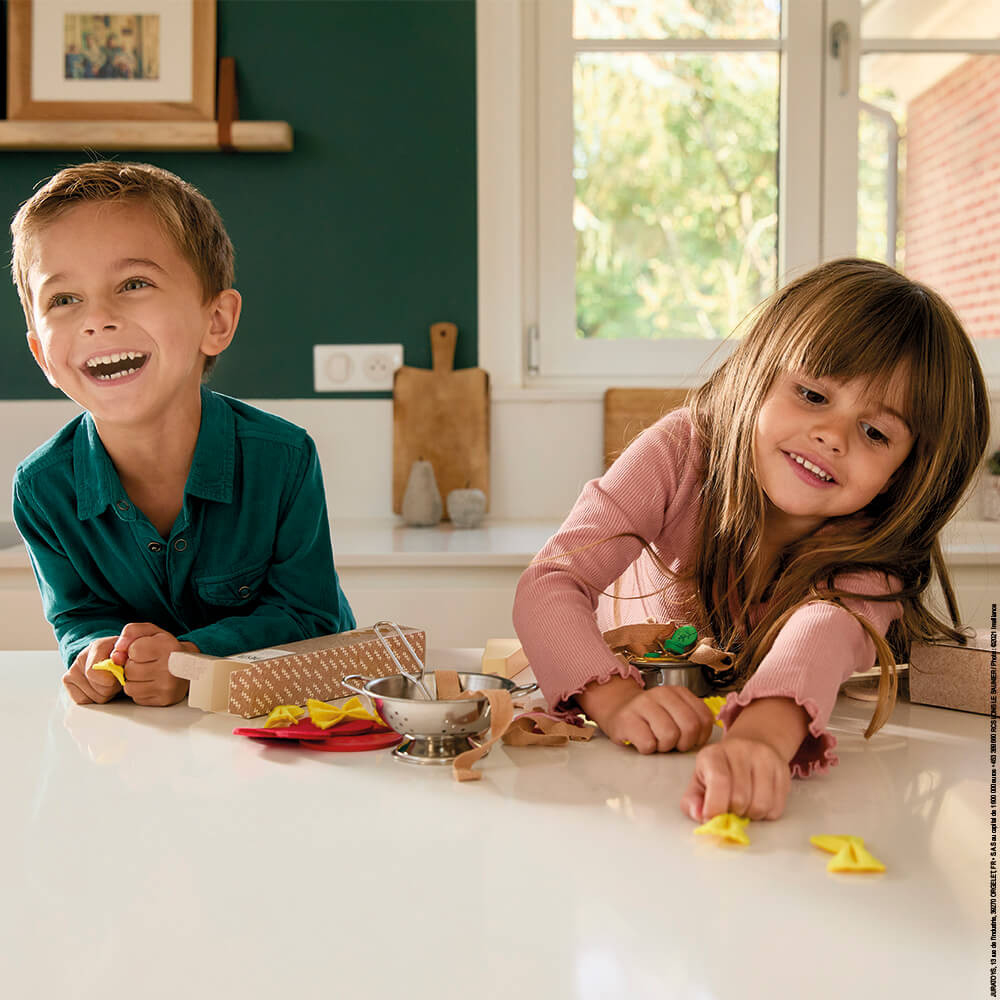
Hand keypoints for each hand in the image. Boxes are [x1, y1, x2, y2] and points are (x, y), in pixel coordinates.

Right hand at [63, 636, 120, 704]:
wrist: (105, 655)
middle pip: (99, 689)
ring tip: (109, 683)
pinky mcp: (67, 682)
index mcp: (98, 647)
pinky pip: (84, 701)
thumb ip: (126, 658)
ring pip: (94, 698)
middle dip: (113, 688)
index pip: (95, 672)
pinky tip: (98, 688)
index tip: (119, 677)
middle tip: (116, 680)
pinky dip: (94, 699)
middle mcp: (81, 657)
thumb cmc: (120, 657)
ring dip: (106, 694)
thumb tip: (117, 661)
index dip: (111, 680)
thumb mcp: (128, 655)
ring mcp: (71, 670)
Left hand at [111, 623, 194, 706]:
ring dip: (134, 680)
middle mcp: (170, 668)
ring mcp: (168, 686)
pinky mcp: (165, 700)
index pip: (133, 650)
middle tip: (147, 662)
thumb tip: (116, 652)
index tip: (146, 650)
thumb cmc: (167, 648)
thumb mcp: (151, 632)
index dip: (134, 649)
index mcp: (168, 647)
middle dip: (133, 666)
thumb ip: (131, 632)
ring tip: (147, 673)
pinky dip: (140, 691)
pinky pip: (137, 698)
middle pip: (130, 670)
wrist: (190, 666)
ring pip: (130, 687)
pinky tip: (151, 683)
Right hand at [600, 684, 715, 753]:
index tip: (689, 740)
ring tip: (656, 741)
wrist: (616, 707)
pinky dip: (647, 749)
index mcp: (678, 692)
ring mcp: (643, 704)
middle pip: (690, 727)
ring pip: (669, 736)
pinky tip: (642, 741)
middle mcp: (661, 694)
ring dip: (664, 747)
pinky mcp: (627, 719)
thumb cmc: (649, 717)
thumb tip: (706, 739)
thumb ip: (692, 718)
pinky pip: (648, 744)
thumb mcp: (674, 710)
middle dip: (684, 743)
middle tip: (672, 744)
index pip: (704, 718)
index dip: (700, 737)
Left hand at [680, 737, 790, 822]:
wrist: (752, 744)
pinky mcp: (783, 770)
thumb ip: (692, 800)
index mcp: (714, 754)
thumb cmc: (721, 767)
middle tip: (730, 808)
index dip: (715, 807)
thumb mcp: (699, 780)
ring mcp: (765, 759)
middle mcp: (741, 751)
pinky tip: (758, 801)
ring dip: (751, 815)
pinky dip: (767, 814)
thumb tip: (699, 815)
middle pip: (740, 799)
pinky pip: (777, 807)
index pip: (718, 782)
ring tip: (745, 805)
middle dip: (733, 812)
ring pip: (761, 805)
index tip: (712, 818)